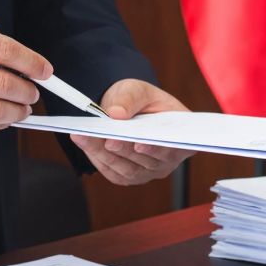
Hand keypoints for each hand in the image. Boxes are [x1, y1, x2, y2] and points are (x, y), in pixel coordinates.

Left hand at [71, 79, 192, 185]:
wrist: (125, 108)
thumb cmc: (138, 98)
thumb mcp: (135, 89)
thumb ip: (129, 99)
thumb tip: (116, 114)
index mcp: (180, 134)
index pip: (175, 146)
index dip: (158, 148)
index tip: (139, 144)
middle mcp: (169, 158)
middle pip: (149, 161)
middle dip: (125, 150)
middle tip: (107, 140)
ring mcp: (150, 170)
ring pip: (129, 170)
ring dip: (106, 155)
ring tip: (86, 138)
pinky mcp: (130, 176)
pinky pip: (114, 173)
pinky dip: (98, 159)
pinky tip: (85, 143)